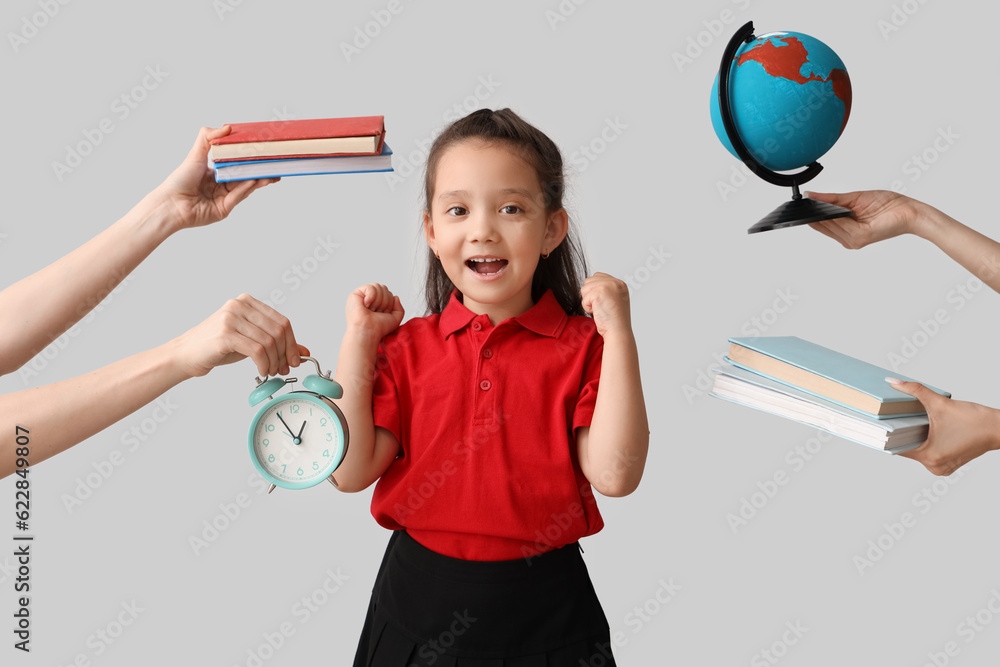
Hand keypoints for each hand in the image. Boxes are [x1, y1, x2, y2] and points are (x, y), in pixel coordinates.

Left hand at [153, 126, 278, 231]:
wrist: (170, 204)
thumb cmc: (180, 180)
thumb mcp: (196, 154)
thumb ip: (209, 138)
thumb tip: (228, 127)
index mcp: (214, 174)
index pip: (236, 164)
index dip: (249, 159)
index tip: (262, 152)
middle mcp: (220, 186)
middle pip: (244, 176)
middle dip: (259, 171)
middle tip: (273, 164)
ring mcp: (223, 199)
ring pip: (244, 187)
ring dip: (258, 180)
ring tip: (270, 173)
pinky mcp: (224, 210)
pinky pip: (238, 197)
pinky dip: (246, 188)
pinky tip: (254, 180)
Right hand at [170, 294, 307, 378]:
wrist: (185, 355)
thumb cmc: (217, 347)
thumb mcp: (251, 342)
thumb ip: (276, 343)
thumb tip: (304, 352)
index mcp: (247, 302)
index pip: (282, 321)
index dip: (293, 343)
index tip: (294, 360)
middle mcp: (239, 306)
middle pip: (279, 331)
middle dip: (285, 354)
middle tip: (284, 369)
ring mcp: (231, 318)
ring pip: (269, 342)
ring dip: (274, 362)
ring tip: (271, 372)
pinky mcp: (225, 334)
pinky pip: (257, 351)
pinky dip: (264, 364)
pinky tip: (262, 371)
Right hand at [345, 283, 404, 339]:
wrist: (369, 331)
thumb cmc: (379, 328)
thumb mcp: (395, 319)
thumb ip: (399, 308)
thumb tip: (395, 297)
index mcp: (377, 303)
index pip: (388, 293)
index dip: (389, 304)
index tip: (382, 313)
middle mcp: (370, 298)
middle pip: (384, 288)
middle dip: (384, 302)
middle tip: (377, 312)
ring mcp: (362, 296)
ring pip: (378, 287)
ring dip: (378, 301)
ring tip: (371, 310)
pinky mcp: (356, 294)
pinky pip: (370, 287)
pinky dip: (371, 297)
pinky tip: (366, 304)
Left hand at [581, 272, 631, 337]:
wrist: (618, 331)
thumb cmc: (615, 320)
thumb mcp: (614, 299)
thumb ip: (605, 290)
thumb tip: (589, 285)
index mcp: (620, 284)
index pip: (598, 276)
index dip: (594, 290)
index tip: (602, 302)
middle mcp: (615, 282)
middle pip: (589, 281)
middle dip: (591, 295)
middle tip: (601, 307)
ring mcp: (607, 286)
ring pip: (584, 288)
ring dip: (588, 301)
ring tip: (600, 309)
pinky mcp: (599, 293)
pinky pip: (584, 299)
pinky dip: (587, 308)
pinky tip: (597, 312)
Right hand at [806, 190, 920, 249]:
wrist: (908, 211)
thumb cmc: (888, 205)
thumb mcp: (854, 198)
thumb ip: (831, 199)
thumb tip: (811, 195)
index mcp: (846, 230)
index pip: (821, 225)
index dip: (810, 215)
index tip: (801, 204)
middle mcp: (848, 238)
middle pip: (822, 227)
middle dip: (814, 214)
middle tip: (806, 202)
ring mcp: (854, 240)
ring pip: (830, 226)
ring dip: (824, 215)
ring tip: (818, 204)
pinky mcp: (862, 237)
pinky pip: (842, 226)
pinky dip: (836, 217)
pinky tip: (832, 210)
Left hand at [888, 378, 999, 474]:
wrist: (999, 428)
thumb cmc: (974, 420)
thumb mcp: (940, 403)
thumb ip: (915, 390)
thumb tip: (893, 382)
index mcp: (929, 456)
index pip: (897, 447)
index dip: (886, 434)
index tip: (877, 424)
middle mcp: (935, 466)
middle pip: (907, 448)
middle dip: (901, 432)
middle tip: (890, 419)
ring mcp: (942, 467)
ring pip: (918, 450)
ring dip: (913, 437)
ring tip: (908, 423)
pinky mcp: (949, 464)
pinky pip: (929, 452)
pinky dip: (925, 442)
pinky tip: (923, 429)